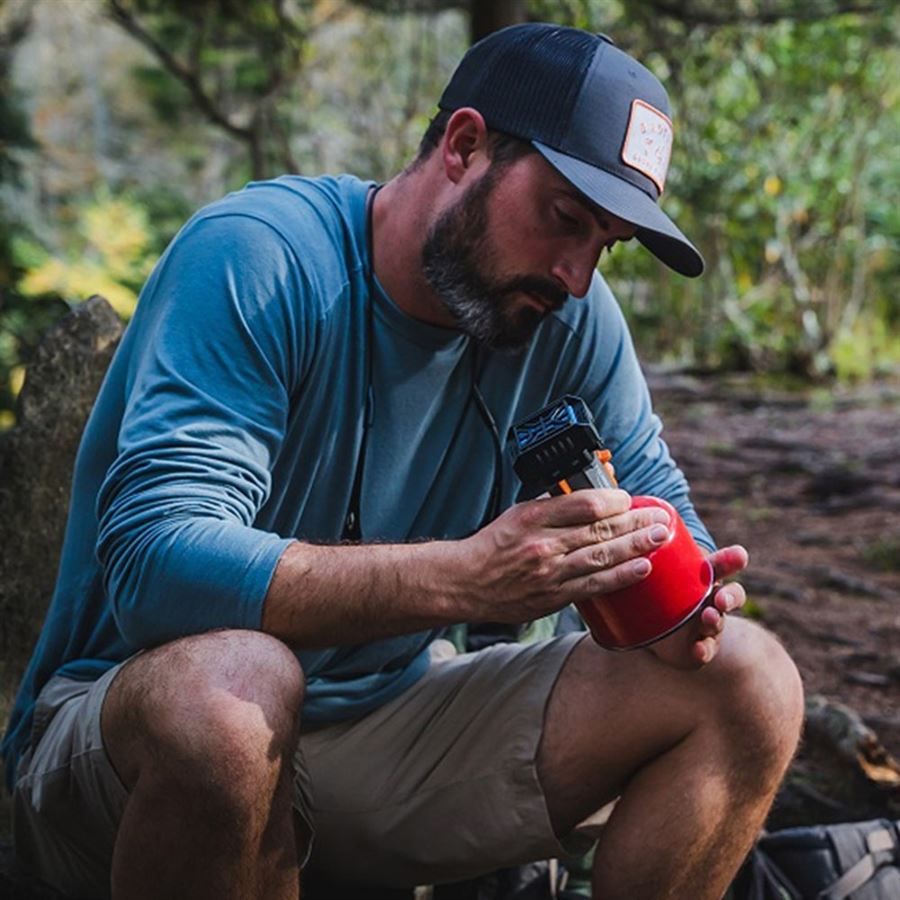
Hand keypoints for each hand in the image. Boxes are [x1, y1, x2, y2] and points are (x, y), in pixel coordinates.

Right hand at [457, 489, 670, 623]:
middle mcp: (543, 544)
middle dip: (637, 521)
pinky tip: (642, 568)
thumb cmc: (492, 546)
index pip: (585, 504)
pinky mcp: (554, 597)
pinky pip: (594, 586)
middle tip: (662, 517)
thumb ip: (551, 507)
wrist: (466, 582)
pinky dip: (621, 576)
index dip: (614, 500)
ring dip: (637, 546)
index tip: (629, 499)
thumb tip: (588, 499)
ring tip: (661, 537)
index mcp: (533, 517)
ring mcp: (550, 572)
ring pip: (603, 556)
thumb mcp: (516, 514)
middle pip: (601, 529)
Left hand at [649, 544, 748, 669]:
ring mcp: (708, 625)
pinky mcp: (699, 647)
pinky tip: (698, 649)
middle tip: (721, 598)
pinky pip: (706, 650)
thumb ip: (643, 551)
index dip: (732, 560)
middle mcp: (710, 600)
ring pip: (719, 621)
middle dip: (731, 596)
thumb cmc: (656, 591)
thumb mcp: (649, 571)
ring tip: (709, 617)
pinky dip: (704, 650)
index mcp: (702, 578)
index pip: (722, 565)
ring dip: (716, 620)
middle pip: (730, 595)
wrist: (654, 631)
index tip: (739, 555)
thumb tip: (613, 511)